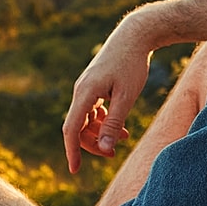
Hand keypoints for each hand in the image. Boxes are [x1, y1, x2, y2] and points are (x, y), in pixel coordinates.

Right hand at [62, 22, 150, 173]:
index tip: (74, 170)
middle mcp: (81, 90)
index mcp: (85, 93)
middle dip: (94, 143)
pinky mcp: (95, 85)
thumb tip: (106, 148)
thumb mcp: (126, 97)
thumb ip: (114, 123)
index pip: (72, 129)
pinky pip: (93, 110)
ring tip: (124, 138)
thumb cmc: (132, 64)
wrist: (135, 35)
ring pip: (87, 119)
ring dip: (101, 132)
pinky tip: (120, 126)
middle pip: (79, 127)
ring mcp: (87, 87)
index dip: (72, 151)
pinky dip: (104, 120)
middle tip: (113, 154)